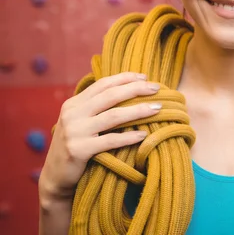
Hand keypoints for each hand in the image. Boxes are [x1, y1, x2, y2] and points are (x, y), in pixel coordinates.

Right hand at [39, 72, 162, 200]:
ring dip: (138, 111)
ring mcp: (74, 131)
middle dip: (136, 89)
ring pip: (113, 116)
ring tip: (157, 109)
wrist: (55, 177)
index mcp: (73, 104)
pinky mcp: (78, 150)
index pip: (102, 84)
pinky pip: (110, 141)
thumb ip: (95, 107)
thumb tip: (128, 91)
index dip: (125, 78)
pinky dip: (129, 137)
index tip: (144, 77)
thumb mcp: (80, 122)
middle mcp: (72, 114)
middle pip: (110, 95)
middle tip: (156, 88)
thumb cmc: (76, 146)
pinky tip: (143, 135)